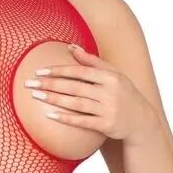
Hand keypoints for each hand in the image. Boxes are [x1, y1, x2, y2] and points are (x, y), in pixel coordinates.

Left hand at [30, 43, 158, 144]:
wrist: (141, 120)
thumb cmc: (123, 93)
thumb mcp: (113, 74)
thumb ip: (92, 61)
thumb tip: (70, 47)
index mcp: (110, 76)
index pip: (79, 71)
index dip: (58, 70)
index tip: (39, 71)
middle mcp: (109, 91)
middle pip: (74, 86)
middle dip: (50, 84)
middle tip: (30, 84)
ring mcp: (108, 109)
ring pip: (76, 103)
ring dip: (54, 99)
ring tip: (36, 96)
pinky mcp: (106, 125)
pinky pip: (82, 121)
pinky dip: (66, 118)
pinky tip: (50, 115)